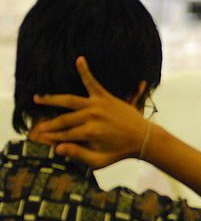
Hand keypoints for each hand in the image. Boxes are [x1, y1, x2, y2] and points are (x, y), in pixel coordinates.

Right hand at [31, 56, 146, 168]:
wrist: (143, 138)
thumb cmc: (120, 152)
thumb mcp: (100, 161)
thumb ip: (78, 155)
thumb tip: (57, 149)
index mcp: (89, 133)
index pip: (64, 135)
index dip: (53, 137)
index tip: (42, 138)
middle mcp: (91, 117)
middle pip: (65, 120)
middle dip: (50, 125)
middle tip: (38, 128)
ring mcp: (98, 105)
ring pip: (69, 101)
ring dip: (52, 99)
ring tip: (37, 98)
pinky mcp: (106, 97)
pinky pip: (93, 82)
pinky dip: (85, 71)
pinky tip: (80, 59)